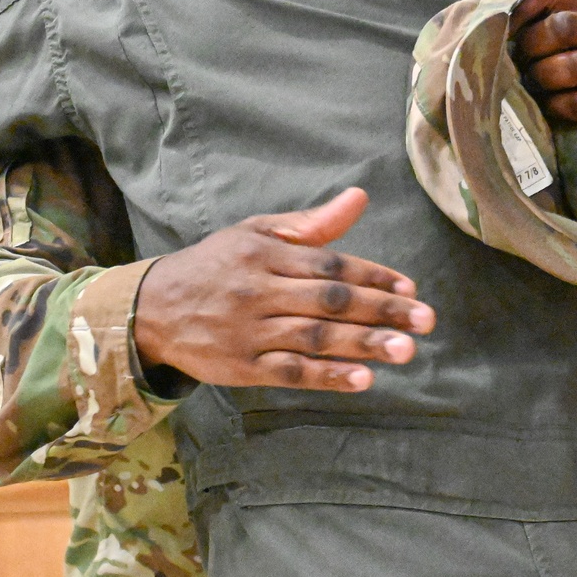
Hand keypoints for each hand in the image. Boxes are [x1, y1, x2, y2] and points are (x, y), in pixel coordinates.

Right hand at [133, 188, 435, 391]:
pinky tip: (363, 379)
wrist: (152, 308)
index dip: (373, 276)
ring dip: (363, 343)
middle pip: (329, 300)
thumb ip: (311, 224)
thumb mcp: (256, 233)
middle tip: (424, 321)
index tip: (410, 289)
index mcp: (265, 253)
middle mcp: (258, 290)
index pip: (329, 264)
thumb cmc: (216, 266)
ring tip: (405, 350)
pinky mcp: (241, 366)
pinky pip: (290, 371)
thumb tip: (359, 197)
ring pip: (314, 337)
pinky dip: (327, 376)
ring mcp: (249, 330)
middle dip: (381, 310)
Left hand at [508, 0, 576, 159]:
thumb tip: (483, 24)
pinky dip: (555, 106)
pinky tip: (549, 107)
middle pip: (564, 26)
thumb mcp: (558, 41)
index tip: (501, 30)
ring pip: (575, 65)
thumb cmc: (573, 71)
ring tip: (534, 85)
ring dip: (544, 77)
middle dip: (532, 46)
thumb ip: (530, 26)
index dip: (516, 9)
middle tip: (520, 62)